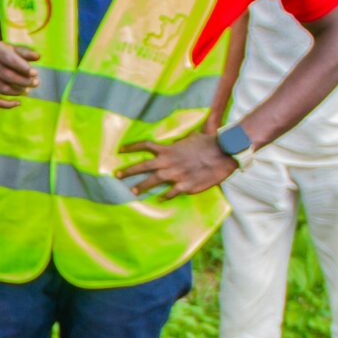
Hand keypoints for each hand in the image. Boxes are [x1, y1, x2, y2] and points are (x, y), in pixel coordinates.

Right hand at [0, 41, 39, 107]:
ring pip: (3, 88)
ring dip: (18, 91)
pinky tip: (18, 103)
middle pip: (7, 76)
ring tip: (27, 90)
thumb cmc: (1, 53)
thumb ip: (25, 52)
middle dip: (24, 81)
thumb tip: (38, 57)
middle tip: (36, 83)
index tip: (35, 73)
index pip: (10, 60)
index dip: (23, 68)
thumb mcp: (12, 48)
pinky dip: (7, 104)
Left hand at [116, 132, 237, 199]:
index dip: (131, 147)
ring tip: (131, 191)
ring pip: (153, 181)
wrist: (222, 154)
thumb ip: (179, 141)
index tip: (120, 150)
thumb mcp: (190, 138)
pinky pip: (171, 193)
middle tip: (116, 175)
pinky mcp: (185, 186)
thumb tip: (175, 141)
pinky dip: (164, 196)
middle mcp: (168, 162)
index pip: (145, 146)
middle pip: (143, 166)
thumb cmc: (207, 144)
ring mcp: (175, 175)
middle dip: (128, 170)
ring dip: (141, 186)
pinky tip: (159, 200)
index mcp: (169, 149)